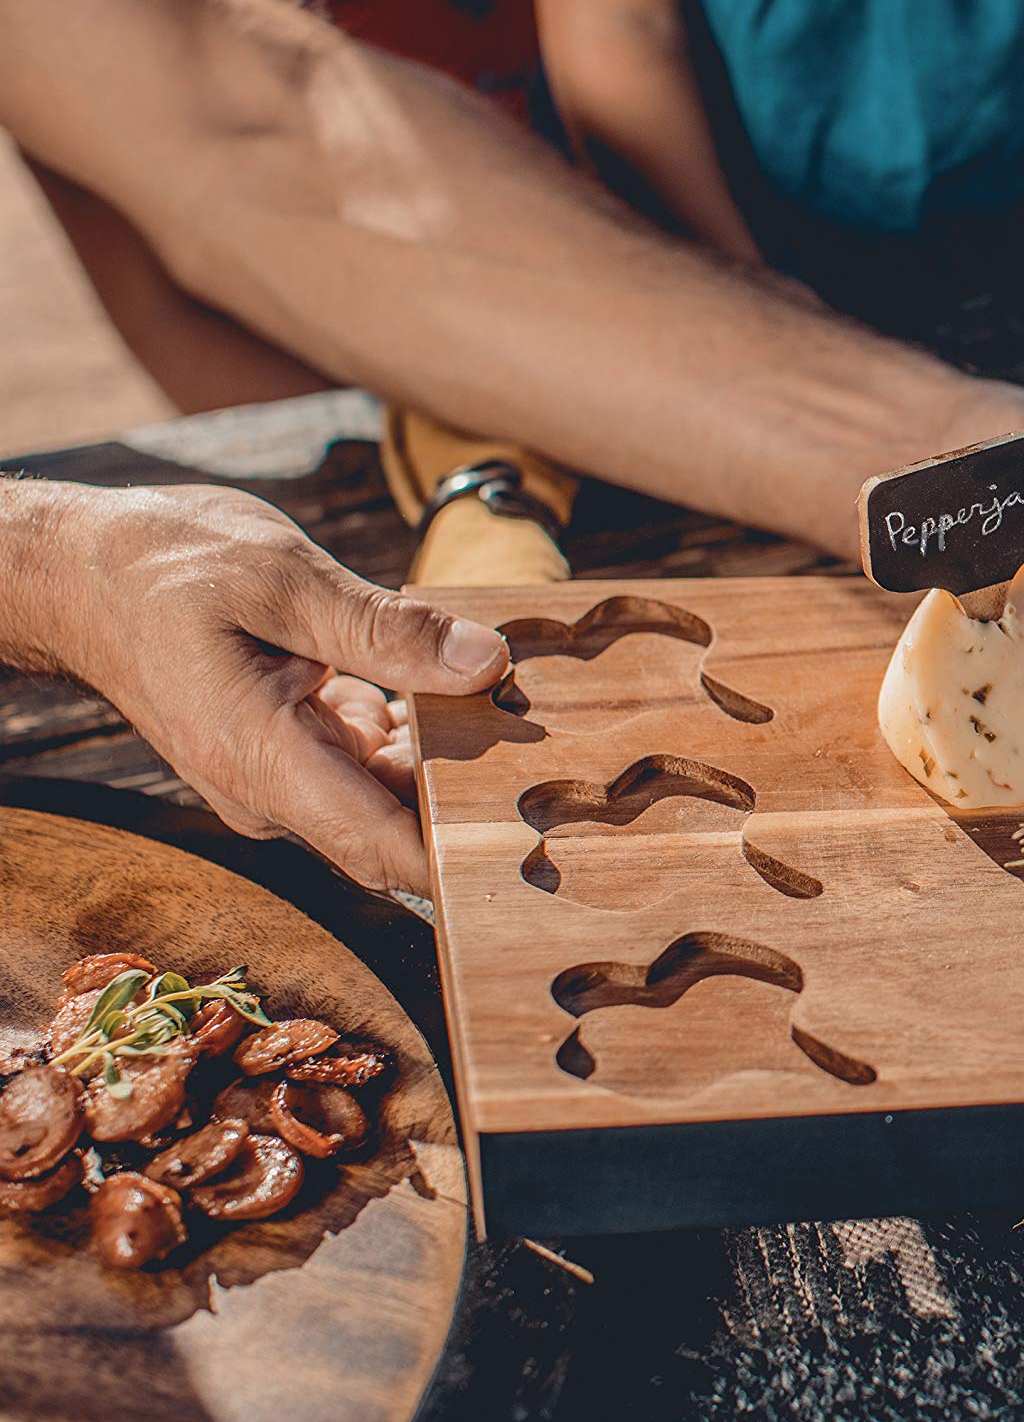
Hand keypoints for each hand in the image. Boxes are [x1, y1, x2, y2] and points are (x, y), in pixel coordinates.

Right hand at [26, 485, 510, 893]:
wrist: (82, 572)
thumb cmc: (164, 566)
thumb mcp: (284, 578)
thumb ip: (388, 629)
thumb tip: (488, 662)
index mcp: (264, 761)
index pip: (384, 850)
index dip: (466, 855)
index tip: (539, 834)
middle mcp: (272, 792)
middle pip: (399, 825)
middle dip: (472, 790)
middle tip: (543, 725)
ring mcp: (281, 778)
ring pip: (392, 792)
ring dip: (448, 750)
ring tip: (502, 689)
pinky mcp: (288, 752)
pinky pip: (371, 761)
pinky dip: (414, 726)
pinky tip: (445, 677)